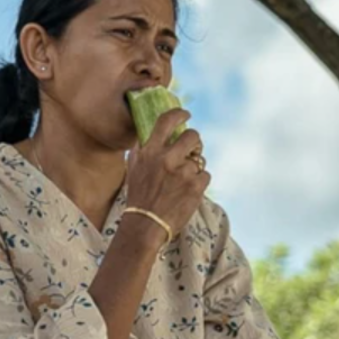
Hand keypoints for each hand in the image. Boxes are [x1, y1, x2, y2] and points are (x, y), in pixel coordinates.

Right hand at [125, 108, 209, 243]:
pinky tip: (187, 192)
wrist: (146, 225)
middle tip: (191, 149)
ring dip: (194, 167)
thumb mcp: (133, 168)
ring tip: (182, 181)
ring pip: (200, 159)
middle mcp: (167, 159)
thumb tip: (150, 131)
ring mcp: (183, 172)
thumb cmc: (138, 196)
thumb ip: (143, 148)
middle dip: (194, 141)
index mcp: (150, 152)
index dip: (179, 114)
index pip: (166, 121)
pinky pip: (205, 175)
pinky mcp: (196, 186)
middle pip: (192, 136)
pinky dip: (199, 182)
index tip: (185, 115)